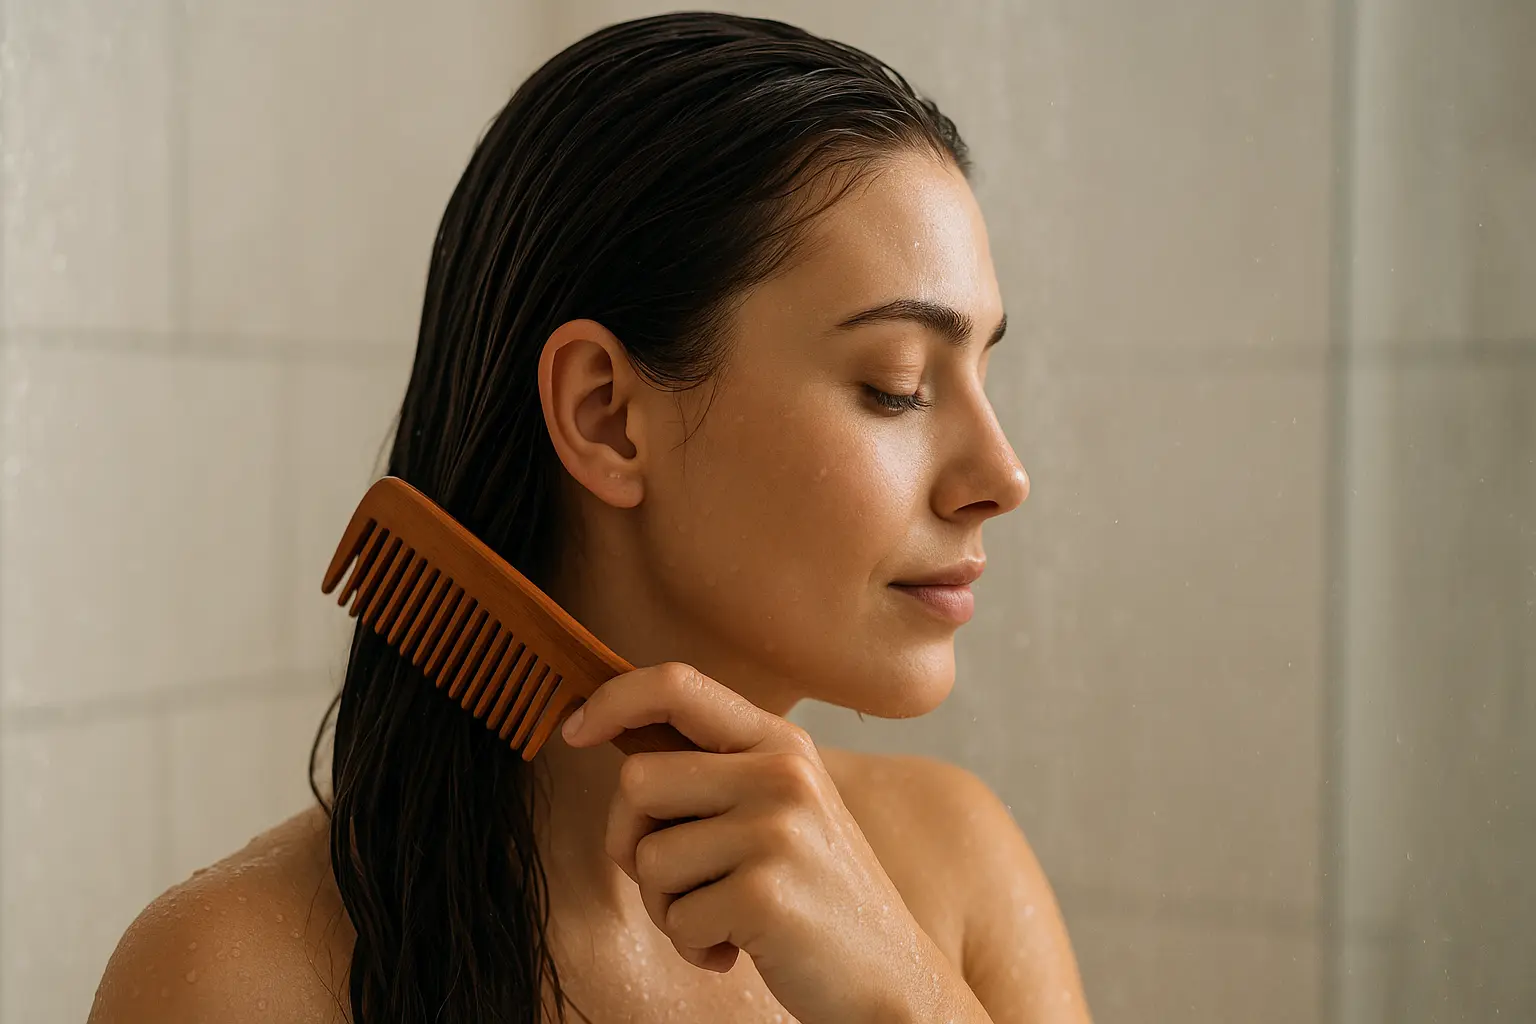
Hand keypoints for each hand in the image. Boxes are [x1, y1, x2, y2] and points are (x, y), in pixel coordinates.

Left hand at [559, 662, 968, 1023]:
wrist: (891, 978)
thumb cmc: (815, 896)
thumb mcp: (780, 809)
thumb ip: (716, 772)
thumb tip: (616, 739)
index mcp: (781, 743)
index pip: (677, 684)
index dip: (611, 699)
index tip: (574, 730)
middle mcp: (782, 773)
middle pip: (637, 780)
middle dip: (631, 840)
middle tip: (675, 881)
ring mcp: (777, 831)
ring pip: (648, 856)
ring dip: (667, 905)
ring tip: (722, 918)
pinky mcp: (765, 893)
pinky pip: (674, 917)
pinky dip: (692, 945)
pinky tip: (739, 948)